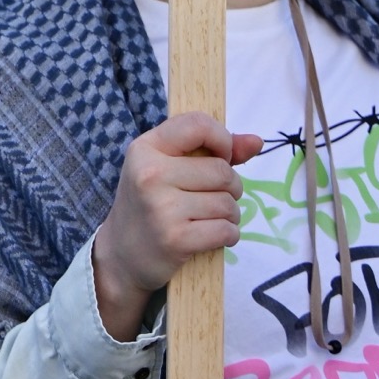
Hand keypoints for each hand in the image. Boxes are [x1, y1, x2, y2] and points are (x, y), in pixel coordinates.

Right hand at [89, 113, 263, 340]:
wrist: (121, 255)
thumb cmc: (150, 204)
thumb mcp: (167, 168)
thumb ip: (212, 151)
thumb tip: (256, 141)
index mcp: (145, 148)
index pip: (197, 124)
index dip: (222, 139)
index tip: (221, 157)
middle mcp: (150, 173)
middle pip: (222, 171)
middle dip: (230, 187)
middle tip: (211, 198)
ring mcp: (162, 207)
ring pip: (228, 203)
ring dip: (229, 214)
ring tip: (207, 219)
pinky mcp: (176, 239)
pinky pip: (227, 230)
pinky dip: (228, 235)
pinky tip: (209, 236)